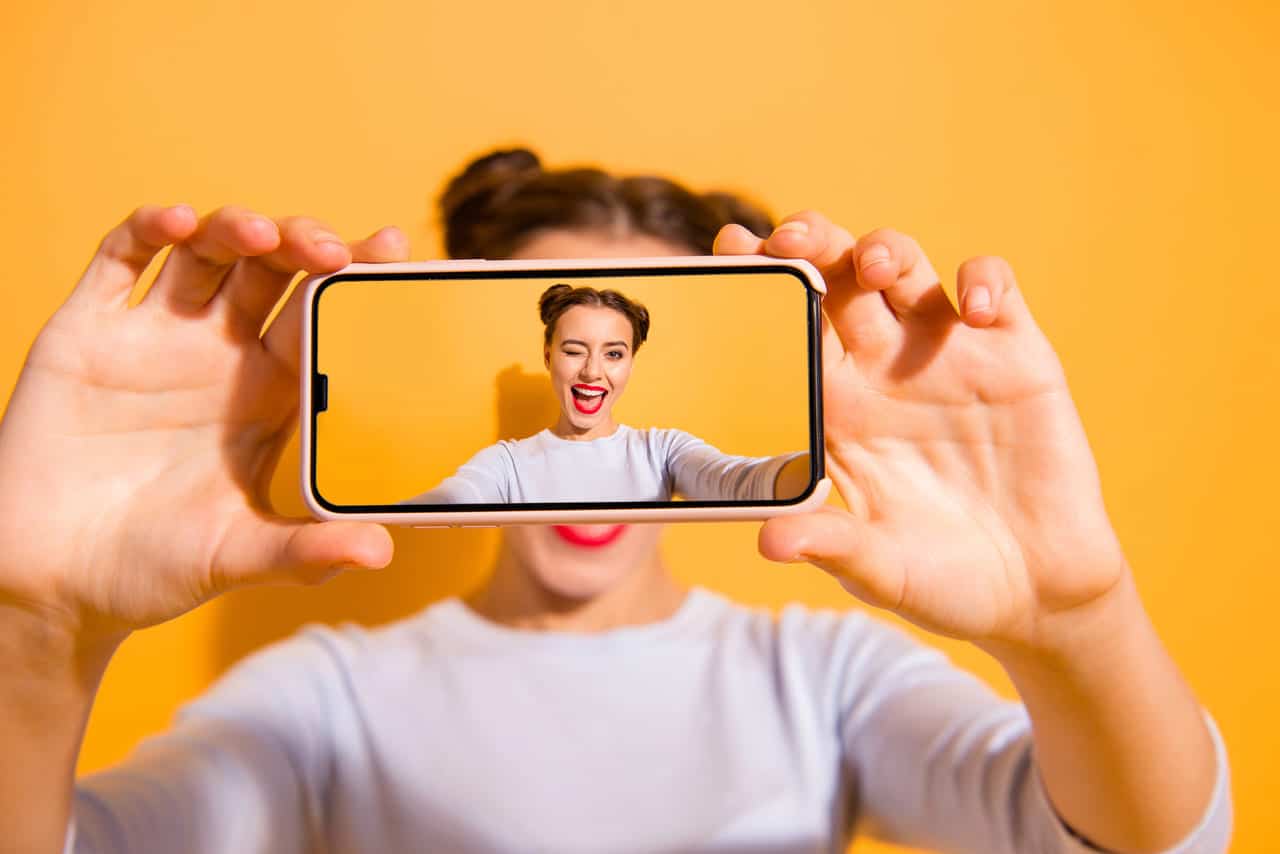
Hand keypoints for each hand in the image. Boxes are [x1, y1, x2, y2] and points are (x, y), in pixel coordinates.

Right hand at [0, 206, 407, 642]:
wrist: (50, 583)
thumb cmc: (150, 568)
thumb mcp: (236, 556)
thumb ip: (306, 551)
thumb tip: (382, 551)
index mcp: (268, 396)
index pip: (323, 320)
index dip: (355, 283)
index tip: (392, 253)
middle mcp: (220, 355)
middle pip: (274, 272)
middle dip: (305, 245)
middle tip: (332, 251)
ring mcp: (154, 337)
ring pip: (208, 252)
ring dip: (238, 228)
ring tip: (263, 236)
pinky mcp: (89, 333)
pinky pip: (119, 261)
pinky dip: (147, 230)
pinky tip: (177, 222)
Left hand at [716, 213, 1128, 651]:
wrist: (1036, 596)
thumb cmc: (943, 580)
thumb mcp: (879, 569)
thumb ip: (830, 545)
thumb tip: (768, 541)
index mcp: (838, 407)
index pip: (788, 327)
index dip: (761, 282)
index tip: (729, 249)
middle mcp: (886, 368)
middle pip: (838, 278)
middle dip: (811, 243)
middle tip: (788, 238)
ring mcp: (950, 355)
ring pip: (908, 268)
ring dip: (885, 249)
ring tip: (872, 263)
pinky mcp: (1016, 357)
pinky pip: (997, 290)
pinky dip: (985, 282)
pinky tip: (976, 310)